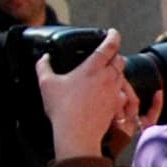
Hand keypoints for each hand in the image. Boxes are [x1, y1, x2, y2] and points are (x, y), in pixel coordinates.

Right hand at [41, 28, 133, 162]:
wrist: (78, 134)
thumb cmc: (62, 108)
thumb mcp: (46, 84)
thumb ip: (43, 67)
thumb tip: (43, 58)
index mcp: (93, 67)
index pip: (109, 46)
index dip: (113, 36)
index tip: (113, 32)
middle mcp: (108, 77)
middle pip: (120, 60)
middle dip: (115, 55)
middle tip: (108, 54)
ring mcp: (114, 91)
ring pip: (122, 75)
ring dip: (117, 71)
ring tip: (107, 73)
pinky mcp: (117, 105)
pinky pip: (122, 92)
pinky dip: (117, 89)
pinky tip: (109, 92)